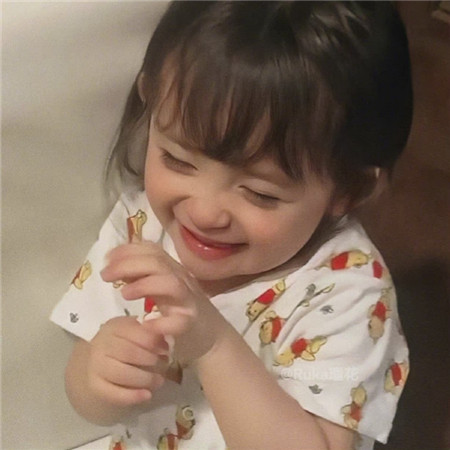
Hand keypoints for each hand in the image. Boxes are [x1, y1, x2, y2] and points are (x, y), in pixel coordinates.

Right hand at [87, 315, 168, 406]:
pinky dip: (132, 396)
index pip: (134, 332)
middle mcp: (101, 344)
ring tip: (159, 380)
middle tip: (164, 364)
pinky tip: (147, 395)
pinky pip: (113, 393)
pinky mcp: (95, 386)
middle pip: (128, 352)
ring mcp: (95, 366)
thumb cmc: (123, 343)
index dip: (153, 341)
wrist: (98, 361)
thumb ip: (149, 333)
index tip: (166, 348)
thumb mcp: (135, 332)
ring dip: (145, 379)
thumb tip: (165, 340)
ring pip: (121, 373)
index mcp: (114, 327)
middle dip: (150, 359)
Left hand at [101, 242, 228, 365]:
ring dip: (144, 285)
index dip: (128, 250)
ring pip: (170, 284)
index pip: (152, 250)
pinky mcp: (191, 324)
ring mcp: (188, 301)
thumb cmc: (181, 311)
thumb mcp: (161, 289)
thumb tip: (117, 265)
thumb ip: (142, 276)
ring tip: (124, 294)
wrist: (213, 338)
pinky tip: (146, 325)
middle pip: (158, 262)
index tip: (107, 258)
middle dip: (128, 264)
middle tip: (105, 275)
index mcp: (173, 270)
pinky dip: (162, 323)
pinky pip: (179, 322)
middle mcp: (181, 280)